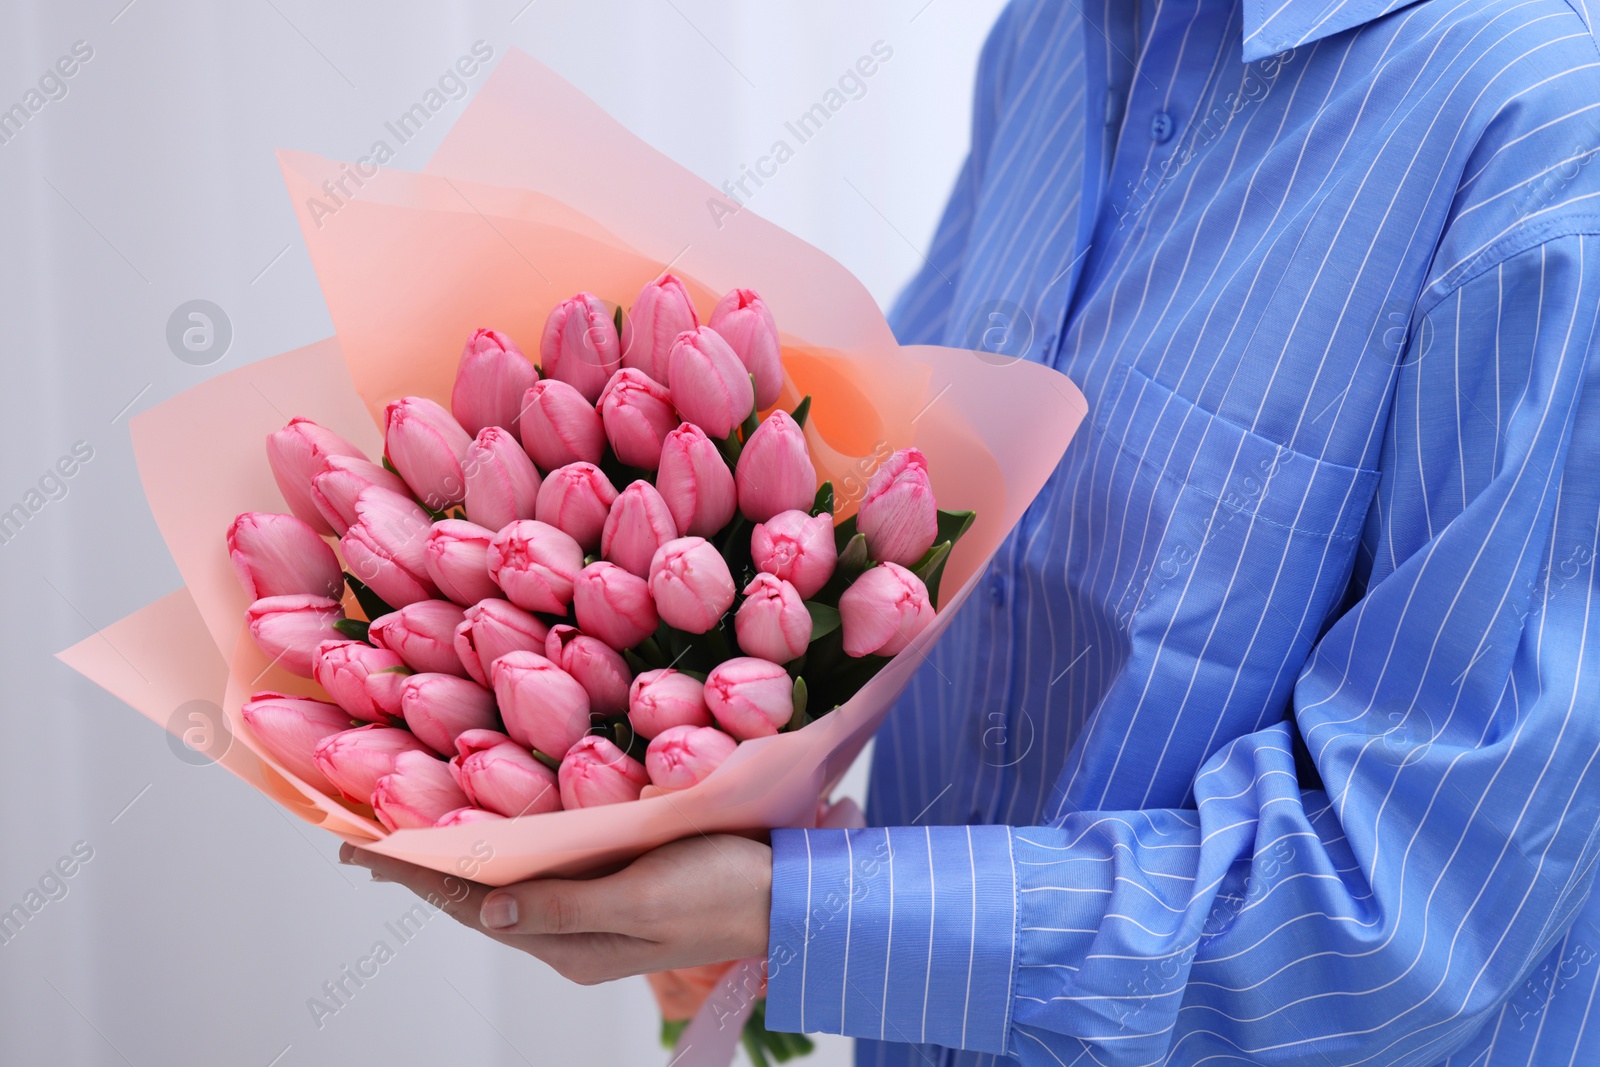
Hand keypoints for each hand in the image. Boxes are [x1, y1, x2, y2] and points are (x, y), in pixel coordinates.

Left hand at [340, 834, 771, 985]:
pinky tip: (492, 827)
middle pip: (477, 897)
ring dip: (458, 857)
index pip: (469, 906)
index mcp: (572, 945)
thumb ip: (564, 906)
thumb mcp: (642, 899)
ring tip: (410, 832)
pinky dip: (503, 847)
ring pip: (505, 883)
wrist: (789, 893)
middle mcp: (573, 934)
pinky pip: (541, 868)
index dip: (412, 876)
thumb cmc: (723, 889)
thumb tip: (482, 910)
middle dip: (421, 868)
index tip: (356, 850)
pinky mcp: (617, 883)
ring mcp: (594, 910)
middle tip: (365, 835)